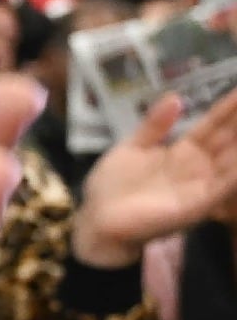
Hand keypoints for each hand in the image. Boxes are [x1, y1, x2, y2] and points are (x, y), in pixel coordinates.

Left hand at [74, 91, 236, 266]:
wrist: (96, 223)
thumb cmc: (111, 188)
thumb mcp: (132, 148)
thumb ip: (154, 125)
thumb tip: (175, 96)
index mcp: (183, 152)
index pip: (212, 125)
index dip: (228, 108)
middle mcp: (198, 167)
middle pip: (228, 138)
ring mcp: (200, 185)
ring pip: (232, 159)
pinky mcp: (197, 204)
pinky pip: (224, 185)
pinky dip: (236, 172)